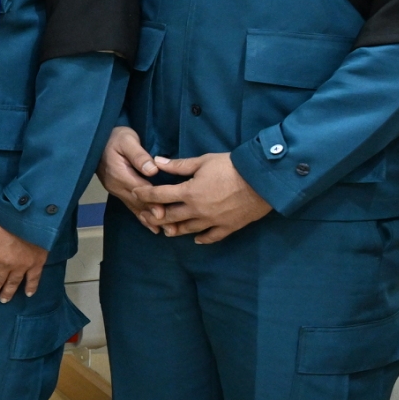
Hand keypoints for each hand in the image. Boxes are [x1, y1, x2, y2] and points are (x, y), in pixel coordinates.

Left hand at [0, 210, 48, 302]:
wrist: (30, 213)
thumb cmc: (3, 215)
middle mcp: (6, 264)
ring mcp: (22, 265)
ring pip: (13, 283)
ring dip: (7, 293)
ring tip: (3, 300)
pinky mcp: (37, 263)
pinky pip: (33, 278)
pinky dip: (31, 287)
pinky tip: (28, 294)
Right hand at [97, 126, 165, 224]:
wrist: (98, 139)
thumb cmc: (115, 137)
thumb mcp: (128, 140)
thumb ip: (139, 155)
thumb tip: (152, 170)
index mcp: (119, 173)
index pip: (138, 190)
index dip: (152, 202)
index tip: (164, 212)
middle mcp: (116, 185)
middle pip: (138, 203)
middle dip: (154, 215)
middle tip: (171, 227)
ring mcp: (116, 190)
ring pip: (135, 208)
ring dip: (149, 220)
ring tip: (165, 231)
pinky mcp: (118, 191)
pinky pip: (131, 207)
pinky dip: (142, 217)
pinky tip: (152, 227)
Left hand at [140, 151, 271, 243]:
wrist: (263, 181)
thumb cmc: (232, 166)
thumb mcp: (204, 161)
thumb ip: (179, 165)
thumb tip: (157, 161)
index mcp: (189, 192)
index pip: (159, 196)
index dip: (144, 194)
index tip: (135, 193)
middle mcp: (197, 210)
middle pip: (169, 217)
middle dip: (154, 216)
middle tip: (144, 216)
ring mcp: (212, 221)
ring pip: (186, 230)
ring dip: (173, 230)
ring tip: (165, 229)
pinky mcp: (227, 227)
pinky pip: (210, 237)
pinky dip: (201, 238)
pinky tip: (195, 238)